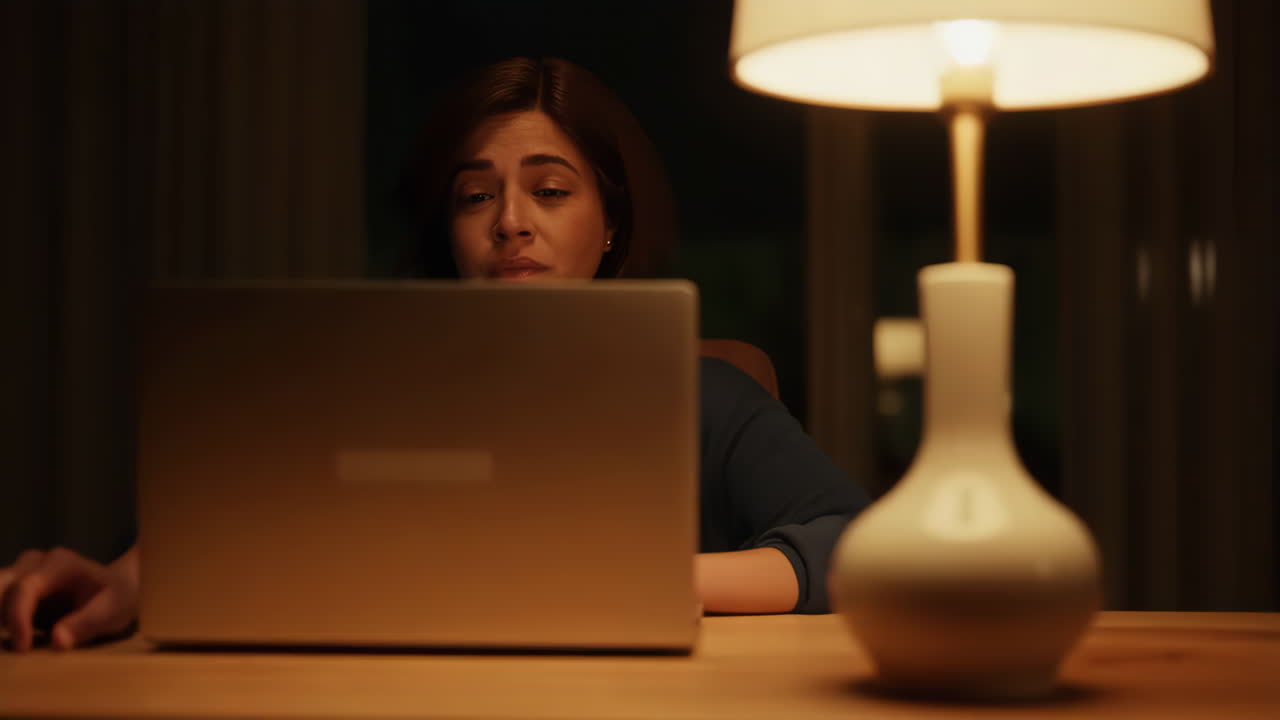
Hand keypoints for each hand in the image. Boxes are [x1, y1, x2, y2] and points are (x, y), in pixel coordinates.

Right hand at [1, 546, 138, 650]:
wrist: (119, 587)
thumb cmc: (118, 596)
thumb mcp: (113, 610)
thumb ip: (87, 623)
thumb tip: (58, 642)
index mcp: (60, 563)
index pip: (25, 587)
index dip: (18, 617)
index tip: (22, 648)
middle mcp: (35, 563)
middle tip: (6, 644)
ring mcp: (21, 573)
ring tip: (6, 644)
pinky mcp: (14, 590)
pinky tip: (6, 640)